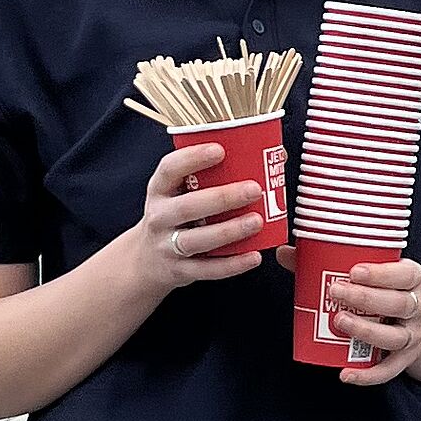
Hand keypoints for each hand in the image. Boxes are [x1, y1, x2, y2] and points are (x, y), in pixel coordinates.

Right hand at [138, 140, 270, 290]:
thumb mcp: (179, 192)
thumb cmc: (176, 216)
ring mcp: (166, 246)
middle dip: (222, 198)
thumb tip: (274, 156)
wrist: (146, 260)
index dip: (192, 158)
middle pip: (187, 207)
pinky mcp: (179, 271)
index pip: (169, 169)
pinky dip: (232, 265)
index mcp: (160, 190)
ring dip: (229, 231)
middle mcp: (160, 217)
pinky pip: (207, 270)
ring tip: (257, 221)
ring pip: (197, 240)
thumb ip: (211, 176)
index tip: (220, 150)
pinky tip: (254, 256)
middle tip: (255, 189)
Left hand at [325, 252, 420, 387]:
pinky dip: (367, 375)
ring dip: (366, 330)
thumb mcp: (367, 273)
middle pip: (399, 304)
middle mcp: (416, 307)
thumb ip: (326, 262)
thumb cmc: (380, 291)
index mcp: (411, 279)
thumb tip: (285, 253)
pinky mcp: (403, 359)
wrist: (409, 323)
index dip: (382, 273)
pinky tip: (345, 374)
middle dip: (366, 299)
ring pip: (395, 336)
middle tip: (335, 292)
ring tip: (339, 321)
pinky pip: (388, 370)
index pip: (405, 274)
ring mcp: (411, 335)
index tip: (354, 271)